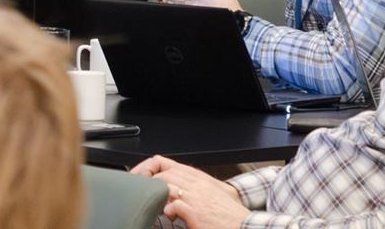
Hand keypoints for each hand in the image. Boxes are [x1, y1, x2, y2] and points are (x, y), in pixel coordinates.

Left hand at [131, 155, 248, 228]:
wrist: (246, 227)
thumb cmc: (230, 214)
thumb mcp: (215, 192)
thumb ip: (196, 185)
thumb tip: (176, 188)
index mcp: (198, 177)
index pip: (165, 162)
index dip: (147, 167)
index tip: (138, 176)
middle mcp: (196, 184)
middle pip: (161, 173)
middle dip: (145, 181)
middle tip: (139, 193)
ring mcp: (196, 197)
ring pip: (164, 184)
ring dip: (155, 194)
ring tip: (154, 204)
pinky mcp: (196, 212)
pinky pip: (173, 205)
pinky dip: (167, 210)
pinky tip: (170, 215)